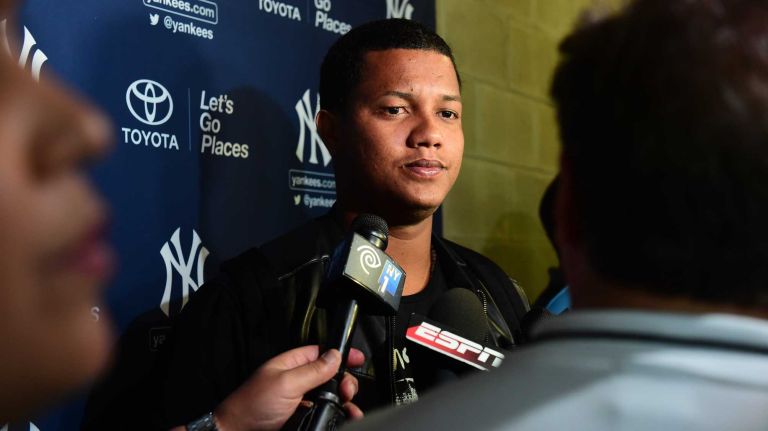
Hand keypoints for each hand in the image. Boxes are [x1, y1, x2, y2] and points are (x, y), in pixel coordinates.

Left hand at [214, 346, 364, 430]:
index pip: (322, 353)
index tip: (358, 359)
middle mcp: (299, 381)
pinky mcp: (303, 419)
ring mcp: (301, 401)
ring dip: (344, 401)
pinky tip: (344, 418)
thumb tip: (336, 355)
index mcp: (293, 364)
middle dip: (345, 382)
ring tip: (350, 408)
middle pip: (331, 376)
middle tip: (348, 391)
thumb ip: (313, 370)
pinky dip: (338, 416)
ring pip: (331, 397)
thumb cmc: (252, 406)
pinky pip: (325, 414)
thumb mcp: (286, 383)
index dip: (341, 354)